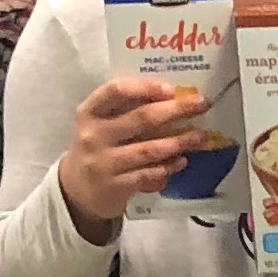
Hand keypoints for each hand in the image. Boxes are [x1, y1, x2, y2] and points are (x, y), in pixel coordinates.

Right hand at [60, 76, 211, 231]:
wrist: (76, 189)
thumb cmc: (98, 147)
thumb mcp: (100, 124)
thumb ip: (126, 110)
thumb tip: (174, 98)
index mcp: (89, 112)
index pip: (115, 91)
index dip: (144, 87)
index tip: (171, 89)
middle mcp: (94, 135)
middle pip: (140, 118)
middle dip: (175, 110)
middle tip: (201, 104)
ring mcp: (103, 162)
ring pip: (149, 149)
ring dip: (178, 142)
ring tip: (200, 136)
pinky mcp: (114, 186)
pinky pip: (148, 174)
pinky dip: (168, 167)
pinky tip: (182, 161)